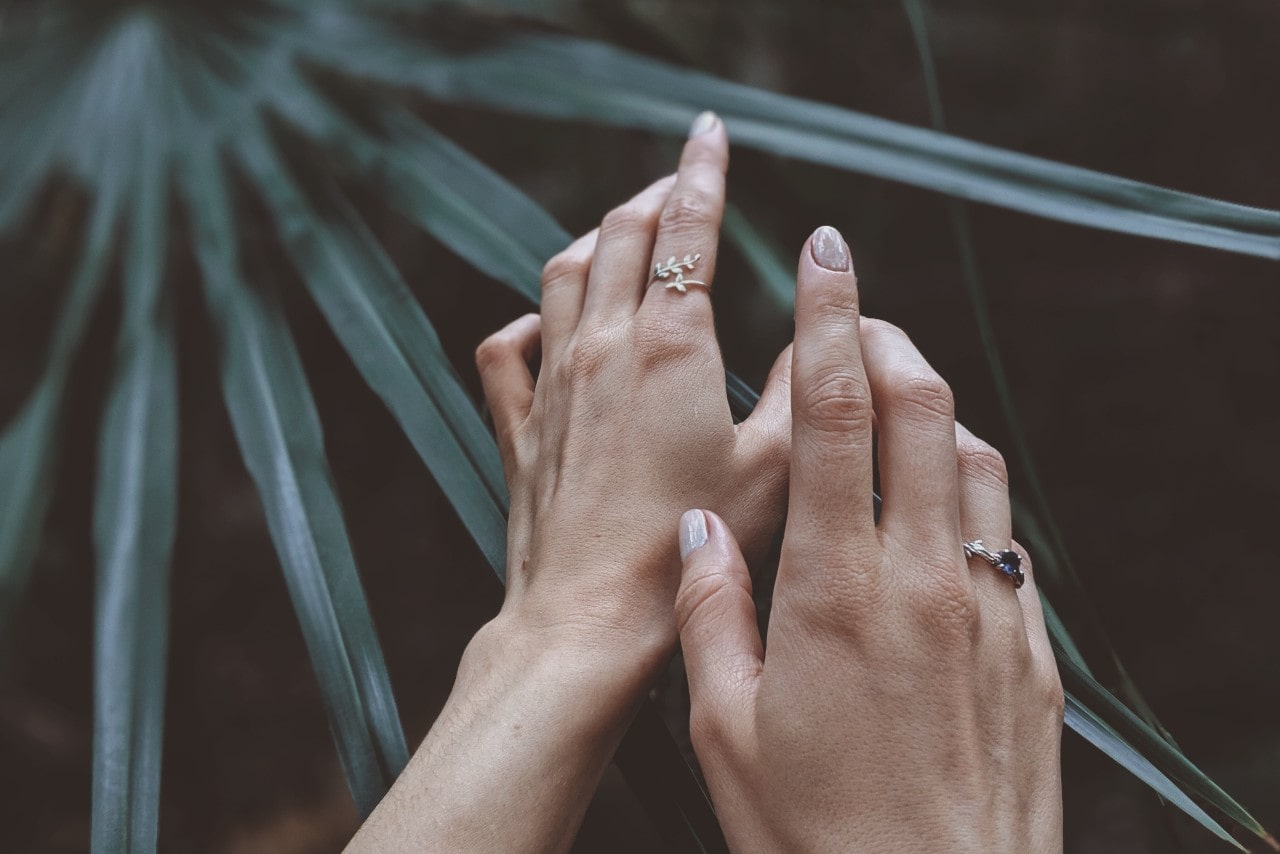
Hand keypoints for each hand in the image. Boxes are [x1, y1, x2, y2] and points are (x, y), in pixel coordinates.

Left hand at [349, 113, 792, 852]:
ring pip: (561, 277)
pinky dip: (526, 322)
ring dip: (594, 240)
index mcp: (670, 343)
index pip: (686, 226)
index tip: (710, 132)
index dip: (702, 170)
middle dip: (653, 195)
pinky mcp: (520, 429)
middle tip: (680, 178)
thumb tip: (831, 334)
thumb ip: (808, 390)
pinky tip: (541, 325)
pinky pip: (506, 351)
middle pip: (617, 235)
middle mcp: (601, 347)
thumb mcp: (777, 466)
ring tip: (622, 231)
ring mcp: (551, 385)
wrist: (588, 620)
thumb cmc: (689, 546)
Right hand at [674, 227, 1063, 851]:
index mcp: (838, 589)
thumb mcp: (726, 730)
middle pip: (923, 410)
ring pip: (980, 461)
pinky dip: (970, 490)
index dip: (830, 322)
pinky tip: (935, 509)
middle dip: (887, 339)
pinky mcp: (1033, 653)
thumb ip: (711, 613)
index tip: (828, 255)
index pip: (836, 416)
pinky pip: (1007, 536)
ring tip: (890, 399)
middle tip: (853, 311)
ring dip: (935, 407)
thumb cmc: (814, 832)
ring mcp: (991, 612)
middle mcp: (927, 581)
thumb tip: (700, 529)